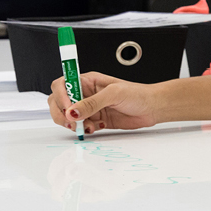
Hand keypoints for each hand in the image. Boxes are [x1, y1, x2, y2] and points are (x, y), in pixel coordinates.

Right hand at [48, 72, 164, 133]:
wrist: (152, 108)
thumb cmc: (138, 94)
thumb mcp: (114, 93)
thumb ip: (92, 103)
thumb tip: (72, 111)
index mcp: (87, 81)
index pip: (62, 85)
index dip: (60, 96)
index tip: (68, 107)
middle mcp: (85, 94)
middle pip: (58, 102)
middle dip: (62, 113)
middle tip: (73, 121)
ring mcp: (89, 108)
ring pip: (67, 117)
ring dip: (74, 124)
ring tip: (89, 125)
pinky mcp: (94, 120)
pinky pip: (80, 126)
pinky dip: (84, 129)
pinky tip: (98, 126)